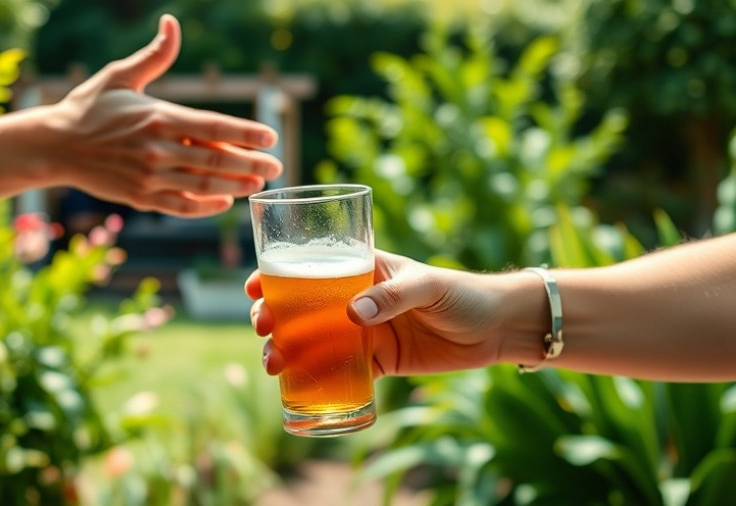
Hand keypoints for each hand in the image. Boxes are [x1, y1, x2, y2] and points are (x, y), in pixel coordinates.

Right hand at [42, 14, 282, 217]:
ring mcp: (149, 177)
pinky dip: (205, 207)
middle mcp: (157, 150)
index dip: (246, 133)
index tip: (271, 137)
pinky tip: (223, 202)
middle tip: (277, 167)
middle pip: (216, 160)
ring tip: (257, 185)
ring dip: (235, 187)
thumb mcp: (120, 76)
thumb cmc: (89, 107)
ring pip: (203, 186)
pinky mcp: (140, 198)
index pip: (214, 127)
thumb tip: (171, 23)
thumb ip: (155, 56)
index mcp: (159, 117)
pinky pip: (181, 206)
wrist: (53, 145)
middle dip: (251, 165)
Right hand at [246, 250, 516, 377]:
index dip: (276, 274)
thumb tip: (352, 314)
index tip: (254, 288)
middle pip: (301, 306)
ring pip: (313, 340)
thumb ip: (393, 296)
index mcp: (363, 268)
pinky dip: (317, 379)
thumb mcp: (428, 285)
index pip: (311, 265)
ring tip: (272, 364)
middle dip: (273, 317)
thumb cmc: (462, 293)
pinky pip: (340, 371)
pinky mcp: (378, 362)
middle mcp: (355, 298)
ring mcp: (364, 332)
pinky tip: (296, 388)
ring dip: (287, 350)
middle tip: (263, 330)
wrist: (496, 329)